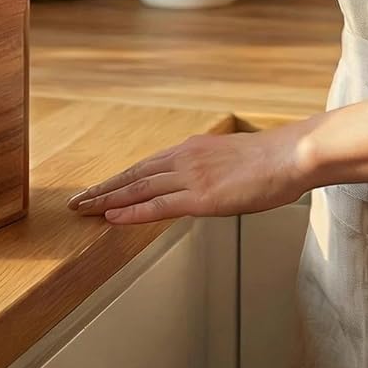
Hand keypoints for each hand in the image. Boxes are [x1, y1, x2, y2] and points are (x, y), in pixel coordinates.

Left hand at [67, 119, 318, 224]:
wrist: (291, 155)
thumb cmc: (272, 161)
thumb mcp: (233, 159)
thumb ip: (211, 169)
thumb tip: (206, 182)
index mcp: (192, 149)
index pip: (145, 166)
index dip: (119, 180)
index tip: (98, 189)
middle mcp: (184, 159)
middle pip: (133, 176)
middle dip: (103, 189)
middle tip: (76, 201)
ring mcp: (190, 177)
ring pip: (138, 190)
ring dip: (107, 200)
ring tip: (83, 210)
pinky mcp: (201, 197)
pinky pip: (158, 206)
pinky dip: (131, 212)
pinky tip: (112, 217)